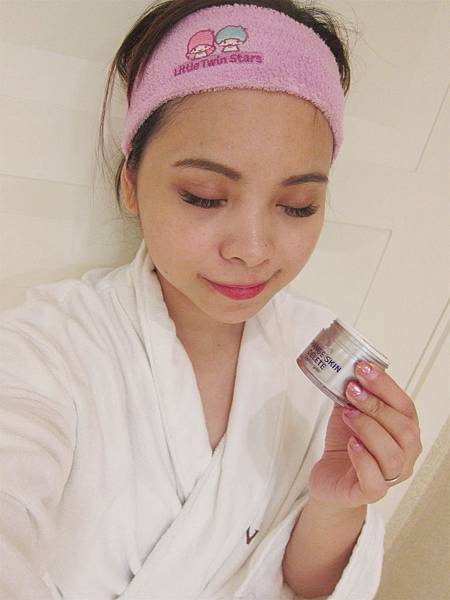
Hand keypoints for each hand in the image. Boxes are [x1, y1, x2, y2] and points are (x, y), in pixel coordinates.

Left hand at [308, 360, 422, 509]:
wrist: (330, 477)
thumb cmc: (346, 444)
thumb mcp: (349, 412)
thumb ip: (353, 394)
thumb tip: (346, 368)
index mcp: (404, 430)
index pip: (404, 405)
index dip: (386, 385)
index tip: (364, 368)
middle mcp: (405, 455)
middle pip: (403, 429)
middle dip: (376, 405)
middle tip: (352, 390)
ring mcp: (391, 476)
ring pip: (392, 455)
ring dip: (368, 428)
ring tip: (347, 415)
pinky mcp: (370, 492)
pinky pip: (375, 480)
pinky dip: (363, 459)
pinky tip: (351, 444)